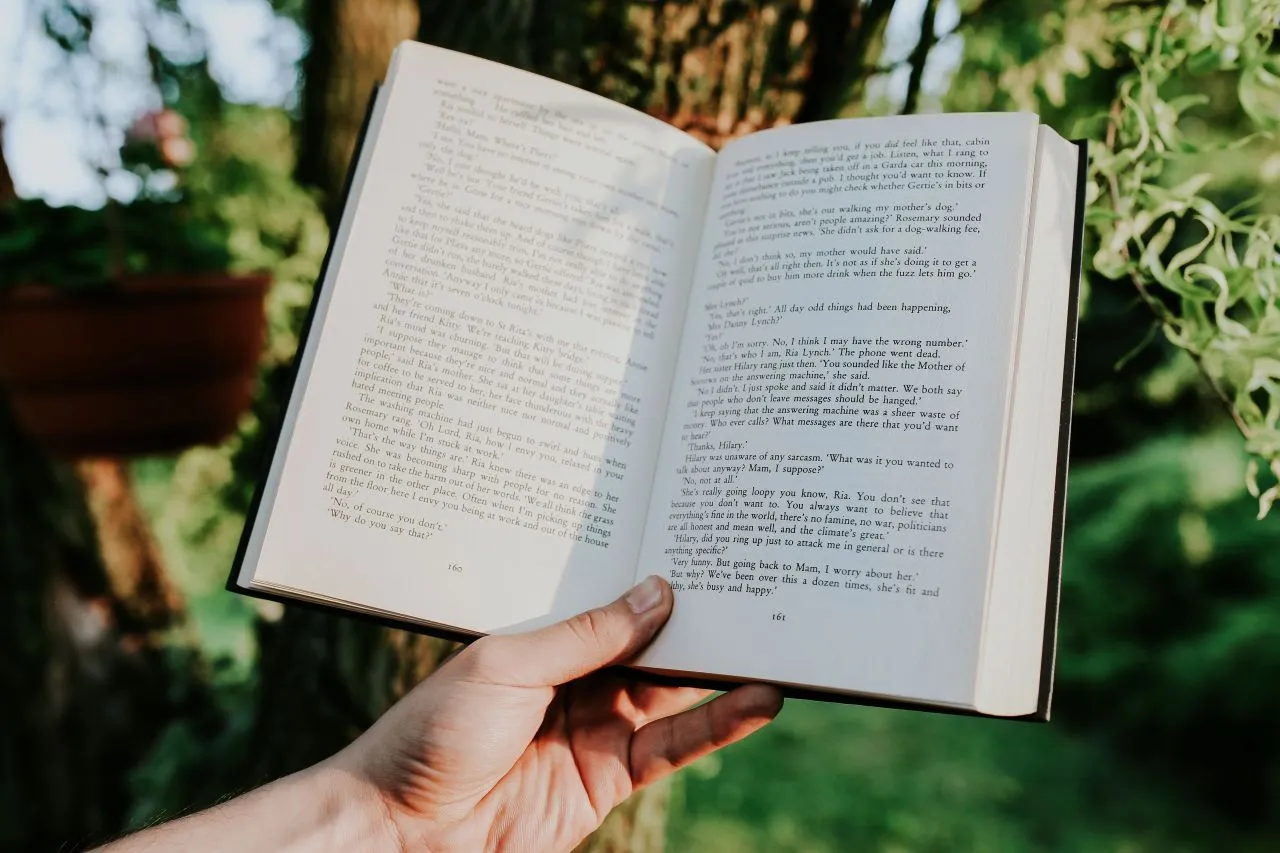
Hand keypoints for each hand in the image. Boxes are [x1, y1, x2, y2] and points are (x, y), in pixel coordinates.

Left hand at [331, 575, 783, 852]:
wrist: (403, 829)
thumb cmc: (434, 732)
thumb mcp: (508, 665)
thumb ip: (588, 636)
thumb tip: (659, 593)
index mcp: (546, 639)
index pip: (616, 602)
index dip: (660, 580)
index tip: (709, 548)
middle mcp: (578, 678)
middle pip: (654, 643)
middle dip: (703, 618)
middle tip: (758, 585)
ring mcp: (598, 727)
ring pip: (675, 691)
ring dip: (723, 668)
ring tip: (776, 639)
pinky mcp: (612, 777)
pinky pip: (675, 746)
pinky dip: (720, 724)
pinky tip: (757, 699)